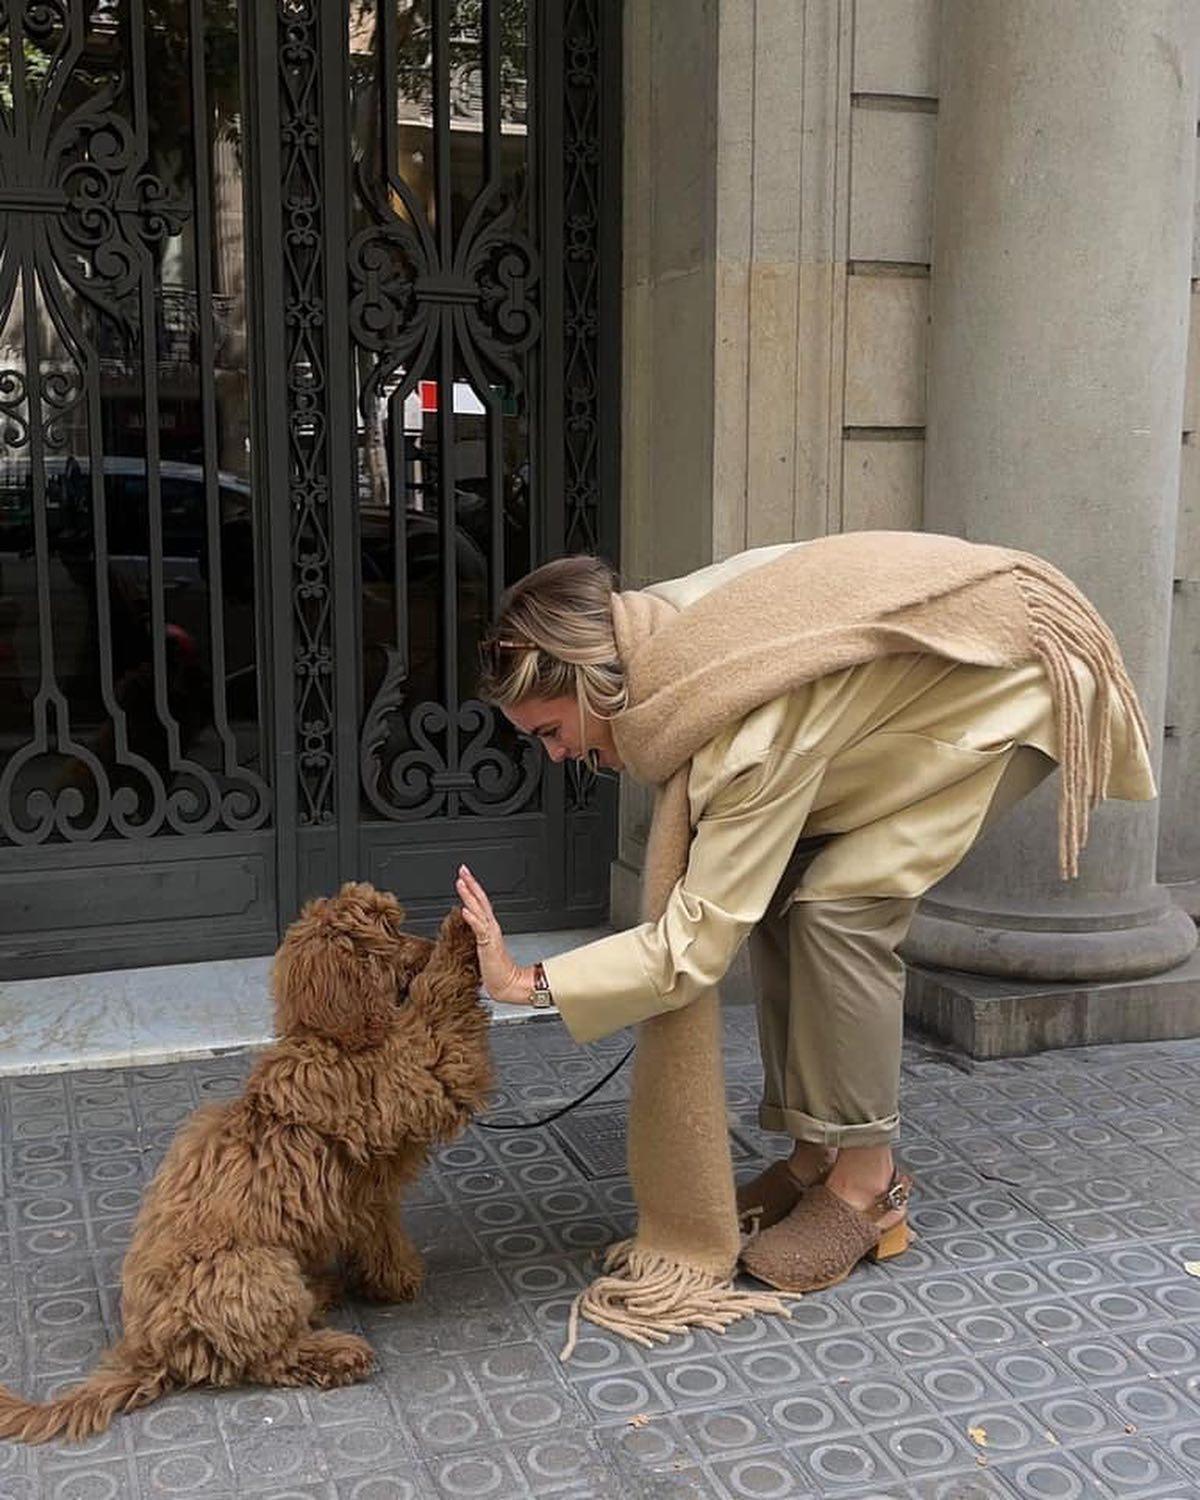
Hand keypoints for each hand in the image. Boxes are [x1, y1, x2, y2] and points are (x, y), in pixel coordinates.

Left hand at [455, 864, 534, 1003]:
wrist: (508, 984)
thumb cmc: (496, 970)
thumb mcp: (483, 948)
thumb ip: (478, 935)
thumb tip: (468, 924)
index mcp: (489, 927)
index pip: (480, 903)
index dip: (472, 888)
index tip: (463, 876)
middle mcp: (491, 927)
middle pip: (481, 900)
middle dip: (471, 883)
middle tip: (462, 870)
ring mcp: (490, 935)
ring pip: (479, 910)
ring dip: (469, 896)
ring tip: (461, 883)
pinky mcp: (488, 944)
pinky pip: (479, 929)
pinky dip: (472, 918)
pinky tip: (465, 910)